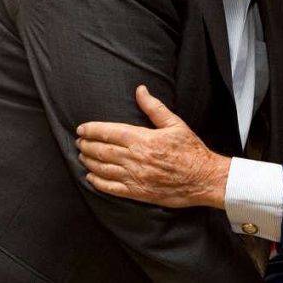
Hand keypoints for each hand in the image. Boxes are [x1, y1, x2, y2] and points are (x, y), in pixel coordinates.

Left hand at [76, 85, 230, 208]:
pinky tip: (91, 177)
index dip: (93, 130)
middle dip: (87, 145)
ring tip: (82, 155)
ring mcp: (135, 177)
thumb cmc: (191, 150)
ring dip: (89, 161)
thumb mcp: (175, 124)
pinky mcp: (138, 192)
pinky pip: (111, 188)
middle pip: (102, 150)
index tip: (81, 128)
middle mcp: (136, 159)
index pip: (110, 132)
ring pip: (103, 168)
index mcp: (143, 139)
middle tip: (79, 141)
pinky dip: (97, 182)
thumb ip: (154, 107)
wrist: (203, 178)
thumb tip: (140, 90)